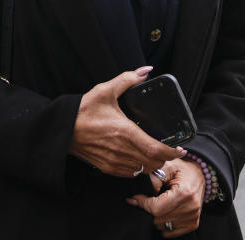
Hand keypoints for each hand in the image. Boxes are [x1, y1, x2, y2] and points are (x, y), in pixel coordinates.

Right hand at [68, 67, 182, 177]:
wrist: (64, 128)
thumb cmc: (84, 111)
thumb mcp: (105, 90)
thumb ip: (127, 79)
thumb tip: (145, 70)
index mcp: (125, 132)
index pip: (157, 150)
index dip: (172, 152)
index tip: (180, 148)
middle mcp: (122, 150)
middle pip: (154, 163)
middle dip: (165, 157)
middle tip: (168, 148)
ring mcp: (115, 162)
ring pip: (144, 170)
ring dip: (152, 164)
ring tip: (154, 153)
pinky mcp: (107, 168)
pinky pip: (131, 173)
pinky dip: (139, 168)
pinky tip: (138, 158)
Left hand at [126, 156, 204, 236]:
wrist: (200, 175)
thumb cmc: (182, 170)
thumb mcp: (168, 166)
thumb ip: (154, 177)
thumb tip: (142, 192)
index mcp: (183, 193)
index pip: (156, 208)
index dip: (143, 203)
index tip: (135, 198)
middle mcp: (190, 208)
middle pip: (158, 219)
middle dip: (149, 209)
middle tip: (148, 198)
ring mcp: (192, 217)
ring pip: (162, 226)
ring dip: (156, 216)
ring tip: (159, 203)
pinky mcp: (193, 224)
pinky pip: (171, 232)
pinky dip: (164, 224)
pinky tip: (165, 212)